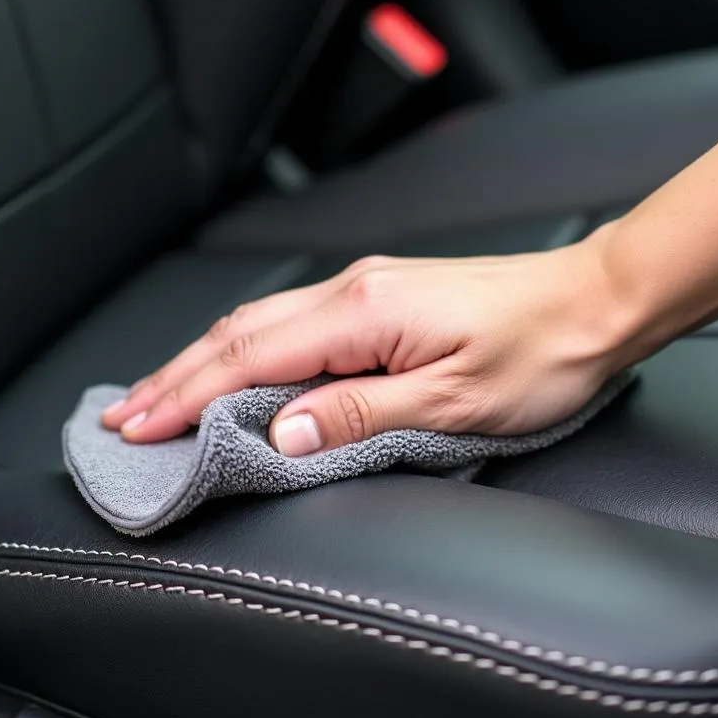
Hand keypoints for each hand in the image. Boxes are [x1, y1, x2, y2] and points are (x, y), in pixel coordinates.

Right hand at [101, 228, 639, 455]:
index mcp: (364, 312)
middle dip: (175, 377)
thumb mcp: (455, 401)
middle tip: (122, 416)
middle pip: (240, 332)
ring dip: (203, 360)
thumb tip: (280, 431)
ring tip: (159, 394)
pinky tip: (234, 365)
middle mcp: (354, 288)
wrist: (595, 301)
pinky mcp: (383, 295)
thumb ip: (360, 415)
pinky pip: (292, 320)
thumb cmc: (541, 353)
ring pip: (261, 322)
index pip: (250, 359)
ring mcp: (367, 286)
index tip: (136, 428)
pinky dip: (245, 348)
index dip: (186, 397)